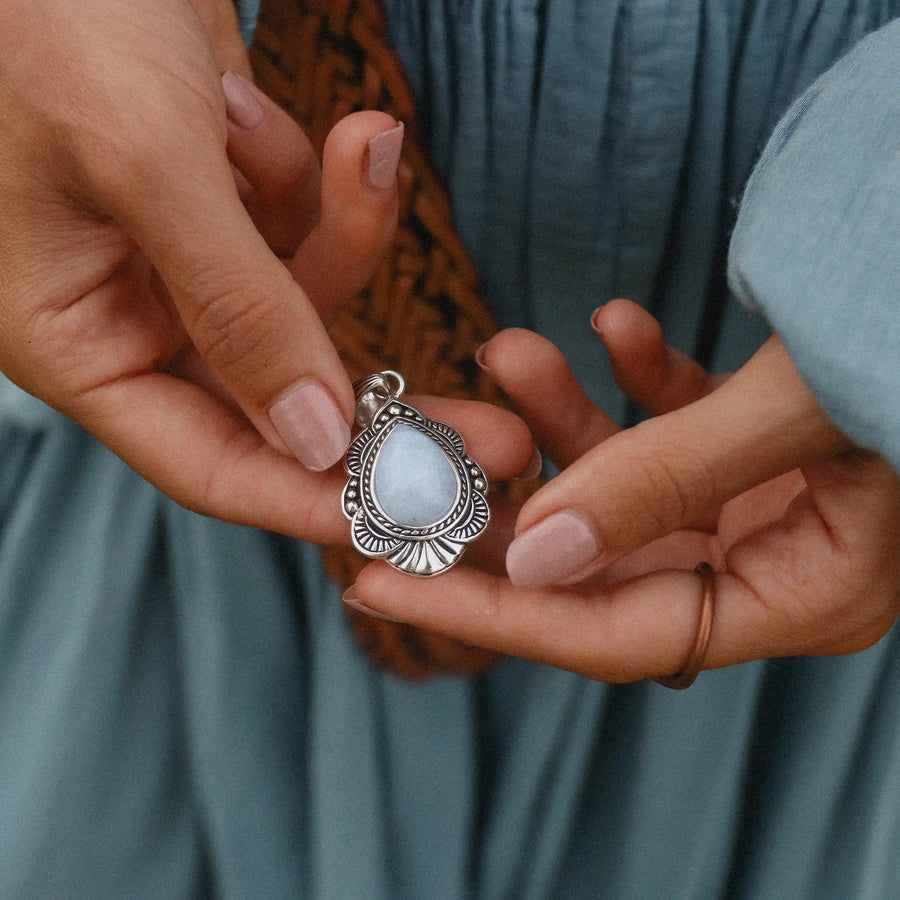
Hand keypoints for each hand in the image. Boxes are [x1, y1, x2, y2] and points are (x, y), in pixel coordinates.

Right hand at [0, 0, 403, 538]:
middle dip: (397, 409)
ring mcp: (184, 268)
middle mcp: (134, 321)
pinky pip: (307, 227)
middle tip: (508, 441)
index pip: (211, 464)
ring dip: (352, 231)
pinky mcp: (228, 212)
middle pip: (286, 407)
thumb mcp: (146, 162)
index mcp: (79, 344)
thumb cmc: (47, 21)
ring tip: (371, 143)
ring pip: (310, 304)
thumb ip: (239, 309)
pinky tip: (294, 111)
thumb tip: (316, 441)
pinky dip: (325, 179)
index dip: (318, 498)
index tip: (425, 515)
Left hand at [346, 301, 899, 680]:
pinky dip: (635, 378)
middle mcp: (772, 563)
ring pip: (624, 480)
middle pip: (599, 558)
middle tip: (410, 459)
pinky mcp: (758, 442)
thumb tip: (538, 555)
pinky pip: (673, 423)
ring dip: (562, 415)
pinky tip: (614, 322)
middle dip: (503, 499)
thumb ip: (666, 483)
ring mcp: (763, 502)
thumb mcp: (797, 413)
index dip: (489, 612)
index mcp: (799, 598)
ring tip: (509, 346)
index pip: (610, 634)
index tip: (377, 582)